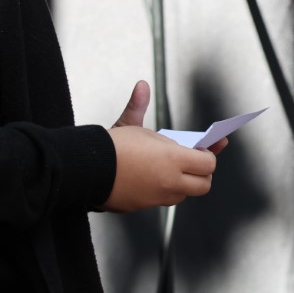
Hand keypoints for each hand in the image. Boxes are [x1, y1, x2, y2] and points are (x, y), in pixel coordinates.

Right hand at [100, 80, 221, 212]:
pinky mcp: (143, 206)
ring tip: (170, 168)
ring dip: (182, 184)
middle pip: (203, 185)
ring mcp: (157, 197)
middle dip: (202, 174)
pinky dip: (162, 191)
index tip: (203, 149)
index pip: (208, 164)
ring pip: (183, 194)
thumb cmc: (111, 146)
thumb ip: (139, 106)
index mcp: (174, 159)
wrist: (85, 170)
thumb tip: (141, 85)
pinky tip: (151, 178)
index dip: (208, 156)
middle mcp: (170, 182)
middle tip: (194, 162)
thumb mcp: (129, 123)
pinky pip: (161, 200)